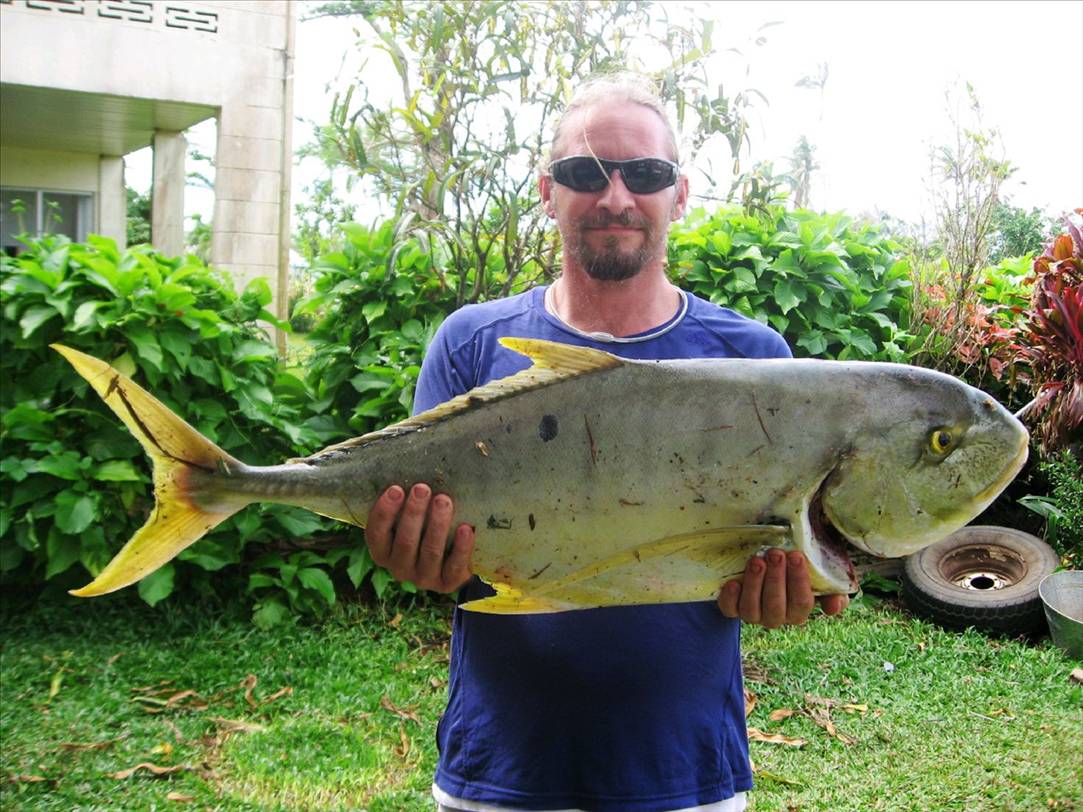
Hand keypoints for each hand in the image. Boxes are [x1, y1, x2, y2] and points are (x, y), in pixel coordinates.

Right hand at [365, 484, 474, 592]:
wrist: (450, 559)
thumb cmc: (423, 527)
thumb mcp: (409, 518)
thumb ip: (403, 501)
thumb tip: (408, 461)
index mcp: (383, 552)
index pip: (376, 534)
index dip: (384, 512)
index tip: (396, 489)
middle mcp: (399, 568)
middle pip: (405, 542)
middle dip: (414, 513)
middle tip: (423, 488)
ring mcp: (424, 578)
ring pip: (430, 552)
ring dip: (437, 525)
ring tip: (444, 500)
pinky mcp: (448, 583)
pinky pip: (454, 567)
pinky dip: (461, 547)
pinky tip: (466, 528)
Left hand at [717, 549, 849, 627]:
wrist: (765, 562)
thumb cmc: (796, 566)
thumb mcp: (820, 573)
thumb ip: (833, 589)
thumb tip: (834, 606)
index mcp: (799, 610)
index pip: (802, 602)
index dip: (799, 580)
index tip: (796, 556)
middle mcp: (776, 617)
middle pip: (776, 605)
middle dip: (776, 579)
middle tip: (775, 554)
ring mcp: (753, 614)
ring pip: (752, 609)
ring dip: (754, 584)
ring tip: (757, 561)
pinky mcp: (733, 608)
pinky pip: (729, 610)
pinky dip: (730, 598)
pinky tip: (734, 582)